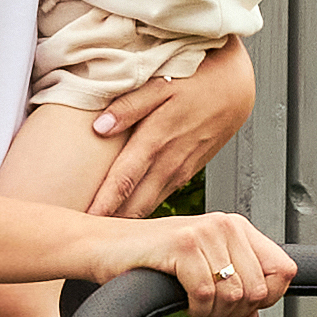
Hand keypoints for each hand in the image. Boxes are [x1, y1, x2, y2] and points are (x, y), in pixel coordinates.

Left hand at [80, 42, 255, 219]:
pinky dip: (142, 209)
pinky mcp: (188, 173)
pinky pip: (161, 197)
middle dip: (109, 221)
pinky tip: (126, 215)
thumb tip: (99, 127)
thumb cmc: (196, 80)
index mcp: (156, 139)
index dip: (102, 204)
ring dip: (125, 219)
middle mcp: (169, 162)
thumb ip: (129, 106)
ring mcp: (181, 171)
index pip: (122, 181)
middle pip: (134, 204)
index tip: (81, 222)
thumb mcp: (161, 84)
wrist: (235, 88)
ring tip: (99, 233)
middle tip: (83, 236)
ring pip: (149, 205)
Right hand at [140, 208, 294, 316]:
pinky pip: (205, 294)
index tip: (242, 305)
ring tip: (195, 303)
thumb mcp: (200, 271)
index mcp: (237, 228)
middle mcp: (226, 225)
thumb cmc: (148, 256)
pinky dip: (195, 308)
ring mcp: (205, 233)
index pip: (284, 270)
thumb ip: (233, 291)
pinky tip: (183, 300)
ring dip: (212, 312)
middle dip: (235, 311)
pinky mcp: (183, 246)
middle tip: (211, 308)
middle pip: (259, 289)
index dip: (267, 298)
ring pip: (234, 295)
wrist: (102, 246)